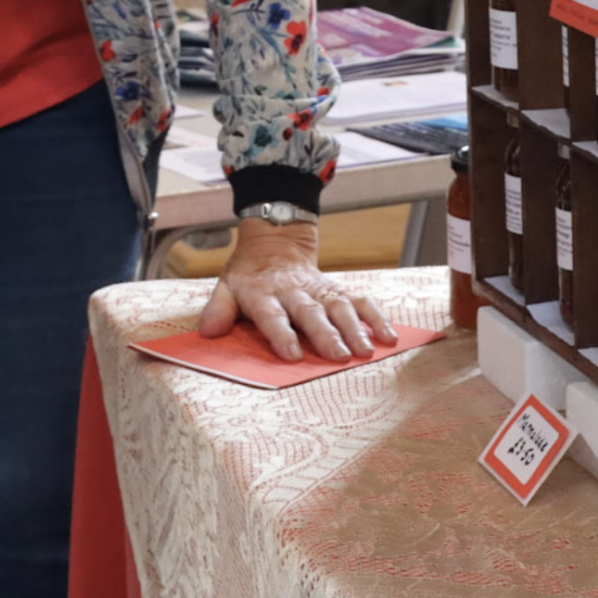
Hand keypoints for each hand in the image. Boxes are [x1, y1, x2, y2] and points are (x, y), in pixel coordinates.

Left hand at [197, 219, 399, 362]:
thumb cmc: (249, 275)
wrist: (275, 242)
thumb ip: (219, 309)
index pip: (271, 314)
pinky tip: (390, 336)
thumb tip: (208, 332)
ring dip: (354, 329)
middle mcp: (293, 292)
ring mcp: (319, 290)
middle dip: (324, 334)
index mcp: (263, 293)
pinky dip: (376, 317)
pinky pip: (360, 301)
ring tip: (365, 351)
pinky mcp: (337, 289)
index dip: (280, 333)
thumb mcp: (226, 286)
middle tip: (337, 355)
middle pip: (310, 313)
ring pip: (339, 307)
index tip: (291, 353)